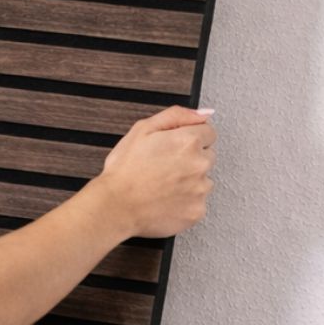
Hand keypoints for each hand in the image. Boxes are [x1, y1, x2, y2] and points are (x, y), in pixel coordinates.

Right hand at [95, 106, 217, 238]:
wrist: (116, 206)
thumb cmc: (124, 170)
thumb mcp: (142, 130)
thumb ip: (177, 116)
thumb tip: (203, 113)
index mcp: (188, 142)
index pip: (208, 132)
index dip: (188, 138)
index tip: (172, 147)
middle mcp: (200, 164)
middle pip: (207, 155)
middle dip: (190, 158)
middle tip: (163, 166)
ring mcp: (200, 189)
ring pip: (203, 180)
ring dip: (189, 180)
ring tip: (162, 184)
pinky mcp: (197, 211)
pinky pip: (197, 202)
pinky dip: (185, 201)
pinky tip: (165, 199)